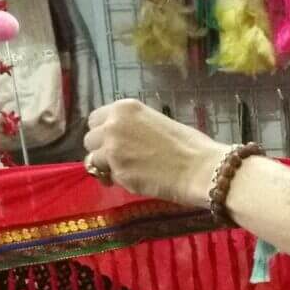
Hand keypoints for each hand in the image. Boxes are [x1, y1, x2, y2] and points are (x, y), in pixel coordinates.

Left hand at [83, 99, 228, 207]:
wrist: (200, 168)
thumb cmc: (190, 145)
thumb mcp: (157, 122)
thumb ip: (134, 127)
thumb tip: (123, 140)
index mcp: (125, 108)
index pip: (95, 119)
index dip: (103, 132)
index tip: (112, 141)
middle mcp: (113, 125)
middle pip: (89, 139)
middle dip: (100, 149)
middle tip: (118, 159)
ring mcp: (112, 149)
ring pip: (92, 160)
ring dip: (105, 166)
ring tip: (125, 172)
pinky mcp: (117, 172)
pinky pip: (107, 177)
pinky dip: (117, 180)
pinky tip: (135, 181)